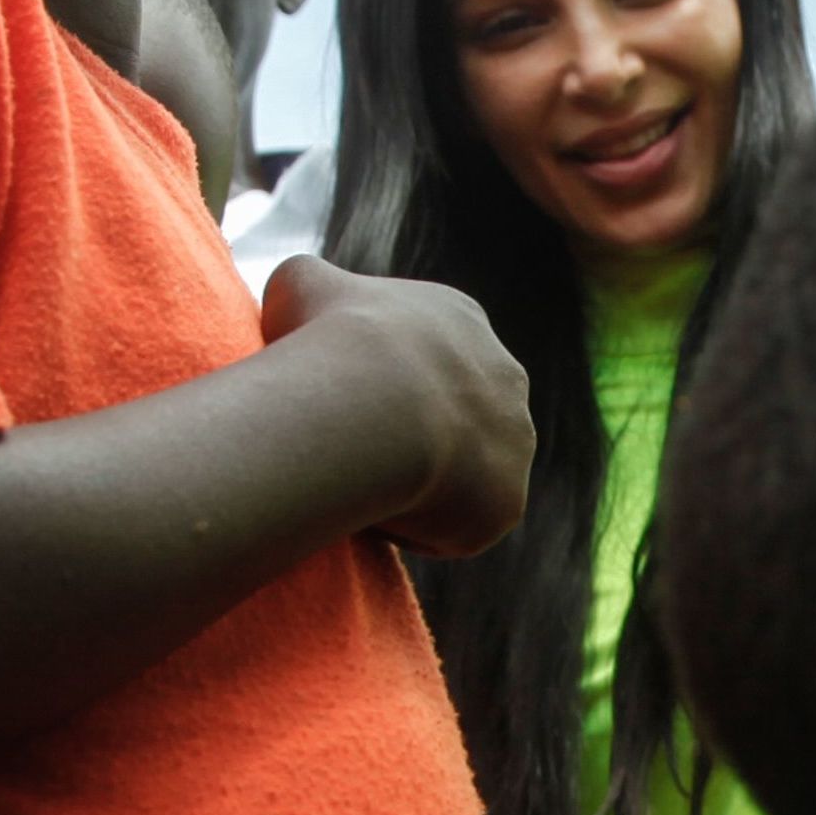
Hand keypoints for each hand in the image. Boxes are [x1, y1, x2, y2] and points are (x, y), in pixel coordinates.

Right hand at [262, 256, 532, 558]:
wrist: (371, 407)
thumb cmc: (329, 341)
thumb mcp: (299, 286)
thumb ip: (308, 287)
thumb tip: (301, 298)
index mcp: (458, 319)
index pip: (422, 355)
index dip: (376, 383)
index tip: (339, 403)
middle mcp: (504, 374)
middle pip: (452, 415)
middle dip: (409, 434)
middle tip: (351, 454)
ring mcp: (515, 441)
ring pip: (461, 474)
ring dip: (420, 484)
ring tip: (363, 491)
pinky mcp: (507, 501)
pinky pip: (457, 526)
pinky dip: (419, 528)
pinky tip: (380, 517)